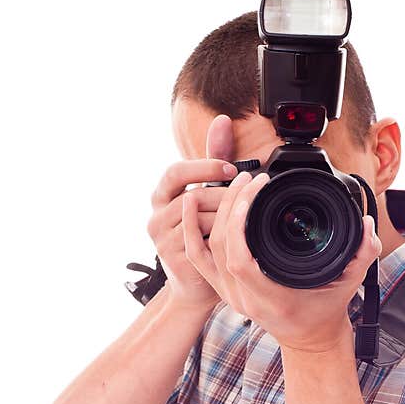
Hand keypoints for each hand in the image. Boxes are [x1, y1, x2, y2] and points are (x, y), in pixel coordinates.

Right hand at [147, 114, 237, 311]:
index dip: (204, 168)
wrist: (195, 283)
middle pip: (194, 197)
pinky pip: (204, 242)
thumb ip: (213, 160)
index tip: (231, 170)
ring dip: (227, 217)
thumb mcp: (208, 194)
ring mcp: (161, 239)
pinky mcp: (173, 259)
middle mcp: (155, 215)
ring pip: (201, 219)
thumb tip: (223, 120)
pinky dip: (223, 237)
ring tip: (245, 219)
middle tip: (249, 197)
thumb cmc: (203, 234)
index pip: (176, 172)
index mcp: (161, 196)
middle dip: (225, 196)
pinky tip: (237, 237)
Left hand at [181, 170, 382, 352]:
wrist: (308, 340)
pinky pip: (197, 258)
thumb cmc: (326, 312)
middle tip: (249, 177)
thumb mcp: (349, 285)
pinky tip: (191, 202)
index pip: (239, 259)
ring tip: (226, 182)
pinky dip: (191, 230)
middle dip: (230, 205)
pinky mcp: (223, 288)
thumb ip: (362, 255)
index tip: (256, 190)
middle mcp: (244, 299)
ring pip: (205, 250)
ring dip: (212, 212)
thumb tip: (367, 224)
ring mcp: (230, 295)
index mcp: (270, 298)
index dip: (239, 221)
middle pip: (220, 248)